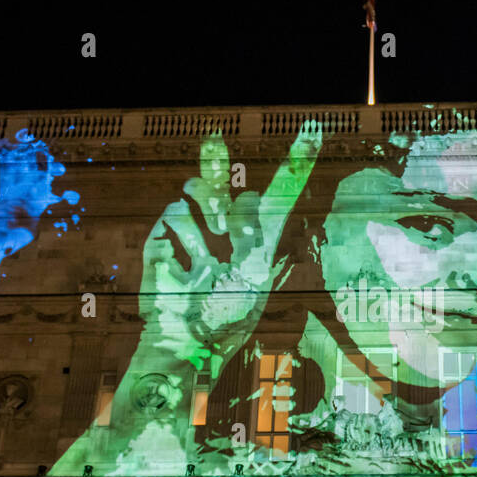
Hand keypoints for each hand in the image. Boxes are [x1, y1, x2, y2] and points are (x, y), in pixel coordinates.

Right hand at [140, 121, 322, 369]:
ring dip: (211, 204)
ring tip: (219, 236)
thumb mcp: (254, 277)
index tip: (313, 134)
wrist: (188, 342)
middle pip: (222, 177)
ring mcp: (193, 234)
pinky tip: (188, 264)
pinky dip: (185, 235)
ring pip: (199, 188)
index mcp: (256, 242)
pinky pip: (173, 213)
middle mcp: (226, 232)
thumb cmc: (225, 320)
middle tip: (218, 154)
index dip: (294, 167)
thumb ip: (258, 235)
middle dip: (216, 162)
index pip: (277, 196)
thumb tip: (248, 196)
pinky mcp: (164, 240)